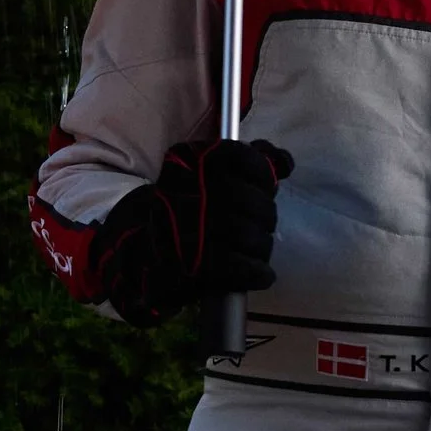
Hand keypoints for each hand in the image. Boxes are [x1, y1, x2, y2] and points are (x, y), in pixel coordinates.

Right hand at [88, 138, 291, 325]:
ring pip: (249, 235)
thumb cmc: (189, 212)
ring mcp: (186, 228)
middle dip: (264, 217)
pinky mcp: (193, 265)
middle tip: (260, 226)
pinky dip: (258, 272)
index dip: (263, 175)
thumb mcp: (210, 177)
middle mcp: (184, 189)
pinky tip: (260, 273)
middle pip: (250, 200)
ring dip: (261, 246)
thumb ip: (250, 163)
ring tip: (255, 250)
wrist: (146, 255)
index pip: (243, 157)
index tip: (264, 188)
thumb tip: (285, 162)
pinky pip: (242, 266)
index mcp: (188, 159)